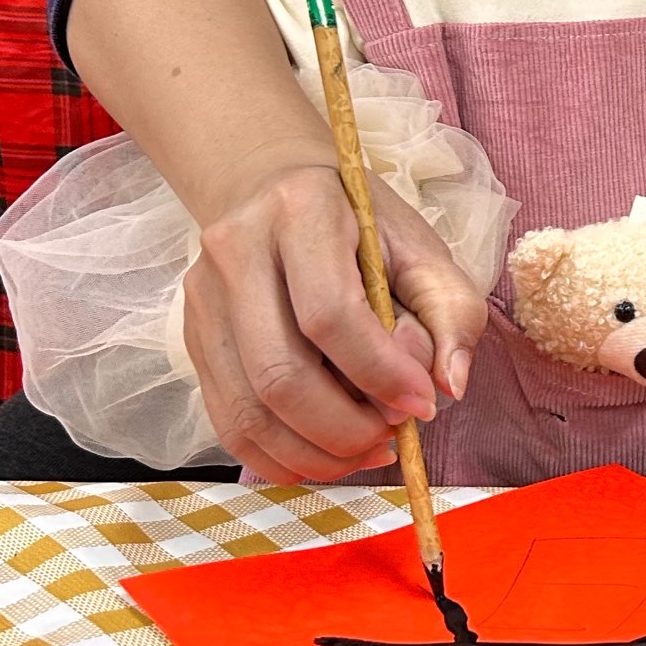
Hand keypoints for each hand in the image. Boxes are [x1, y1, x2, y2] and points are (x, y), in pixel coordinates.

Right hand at [183, 157, 489, 481]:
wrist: (273, 187)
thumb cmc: (359, 224)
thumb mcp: (421, 248)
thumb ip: (452, 312)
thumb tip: (451, 387)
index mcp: (301, 213)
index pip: (330, 314)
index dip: (380, 373)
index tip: (421, 403)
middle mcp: (236, 252)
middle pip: (281, 374)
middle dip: (346, 427)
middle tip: (393, 436)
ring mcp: (205, 299)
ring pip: (249, 411)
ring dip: (316, 454)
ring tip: (367, 451)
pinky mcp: (193, 339)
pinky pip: (229, 423)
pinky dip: (281, 458)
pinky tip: (326, 455)